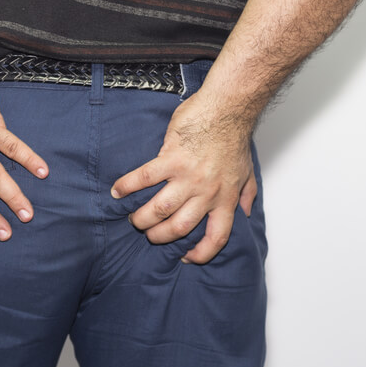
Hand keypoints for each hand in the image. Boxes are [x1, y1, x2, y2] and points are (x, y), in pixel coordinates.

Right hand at [110, 92, 257, 263]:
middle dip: (158, 236)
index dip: (200, 253)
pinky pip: (144, 178)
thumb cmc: (235, 137)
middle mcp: (206, 193)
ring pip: (159, 209)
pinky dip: (127, 186)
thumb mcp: (248, 171)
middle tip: (148, 232)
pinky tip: (117, 191)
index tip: (186, 257)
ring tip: (133, 218)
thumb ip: (246, 194)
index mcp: (225, 198)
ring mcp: (188, 177)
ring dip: (141, 218)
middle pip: (178, 227)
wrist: (227, 109)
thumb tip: (244, 212)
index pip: (215, 237)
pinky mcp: (171, 158)